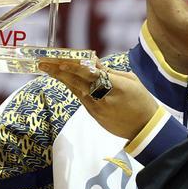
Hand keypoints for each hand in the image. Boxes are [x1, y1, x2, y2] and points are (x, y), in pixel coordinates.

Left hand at [38, 60, 158, 139]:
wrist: (145, 128)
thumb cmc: (141, 100)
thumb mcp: (131, 80)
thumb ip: (109, 71)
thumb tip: (93, 60)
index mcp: (115, 85)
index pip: (90, 73)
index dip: (74, 67)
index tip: (60, 60)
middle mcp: (103, 97)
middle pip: (77, 81)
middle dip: (58, 71)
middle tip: (43, 63)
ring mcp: (97, 108)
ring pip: (75, 89)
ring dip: (61, 78)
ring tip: (47, 69)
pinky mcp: (94, 115)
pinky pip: (81, 98)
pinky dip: (72, 88)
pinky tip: (63, 79)